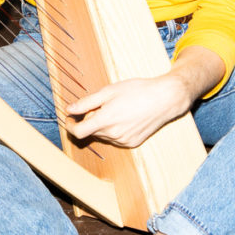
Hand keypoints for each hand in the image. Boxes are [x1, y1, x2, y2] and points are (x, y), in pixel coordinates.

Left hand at [64, 74, 194, 148]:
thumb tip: (69, 109)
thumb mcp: (109, 91)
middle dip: (90, 120)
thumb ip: (86, 102)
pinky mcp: (132, 143)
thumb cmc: (137, 90)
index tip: (69, 119)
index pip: (78, 132)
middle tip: (101, 105)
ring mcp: (124, 141)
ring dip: (103, 125)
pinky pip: (115, 138)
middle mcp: (114, 134)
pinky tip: (125, 117)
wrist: (164, 99)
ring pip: (103, 135)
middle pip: (91, 131)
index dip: (70, 126)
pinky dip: (114, 130)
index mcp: (106, 120)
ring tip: (116, 109)